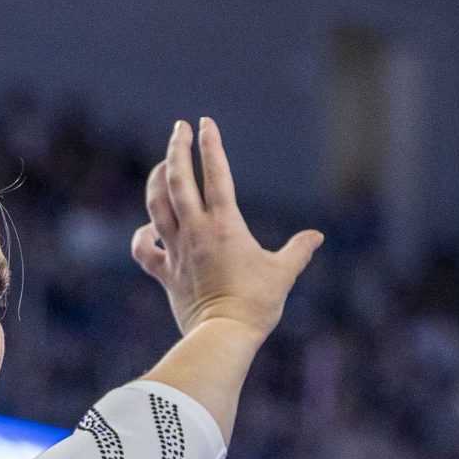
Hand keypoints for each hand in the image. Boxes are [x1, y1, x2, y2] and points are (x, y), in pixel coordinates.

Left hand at [131, 116, 323, 338]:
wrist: (224, 335)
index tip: (206, 122)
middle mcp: (196, 231)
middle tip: (179, 128)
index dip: (211, 146)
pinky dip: (141, 236)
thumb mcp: (284, 273)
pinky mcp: (164, 272)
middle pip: (178, 181)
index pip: (216, 175)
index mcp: (225, 225)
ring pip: (157, 206)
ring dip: (157, 180)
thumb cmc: (257, 304)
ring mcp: (176, 250)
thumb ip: (299, 250)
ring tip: (162, 164)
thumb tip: (317, 236)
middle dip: (177, 149)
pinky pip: (143, 250)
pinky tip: (147, 228)